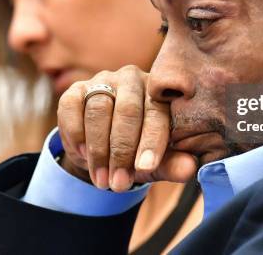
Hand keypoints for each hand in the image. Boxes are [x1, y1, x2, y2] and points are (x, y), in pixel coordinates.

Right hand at [57, 65, 197, 191]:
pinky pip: (72, 107)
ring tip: (102, 180)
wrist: (106, 148)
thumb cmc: (140, 149)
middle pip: (127, 110)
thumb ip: (174, 163)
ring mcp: (103, 81)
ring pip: (99, 110)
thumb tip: (190, 169)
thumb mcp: (158, 161)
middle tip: (119, 184)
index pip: (156, 113)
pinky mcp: (76, 89)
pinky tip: (82, 154)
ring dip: (98, 149)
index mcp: (159, 92)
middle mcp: (133, 79)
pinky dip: (76, 133)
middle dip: (122, 151)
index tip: (145, 169)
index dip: (151, 142)